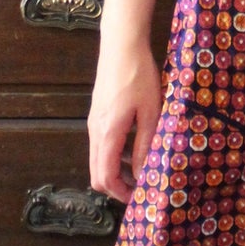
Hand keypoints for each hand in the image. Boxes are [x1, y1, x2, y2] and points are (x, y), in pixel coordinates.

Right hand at [87, 39, 162, 202]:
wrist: (121, 46)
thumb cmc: (139, 76)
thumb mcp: (150, 112)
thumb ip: (146, 143)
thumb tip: (145, 171)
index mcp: (108, 133)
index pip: (106, 177)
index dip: (121, 193)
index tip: (139, 198)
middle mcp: (95, 131)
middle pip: (96, 174)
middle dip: (116, 187)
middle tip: (140, 190)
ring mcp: (94, 123)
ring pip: (98, 160)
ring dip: (116, 171)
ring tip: (142, 171)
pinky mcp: (97, 115)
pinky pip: (101, 145)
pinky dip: (115, 156)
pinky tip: (136, 148)